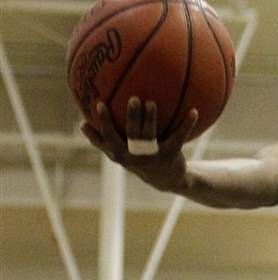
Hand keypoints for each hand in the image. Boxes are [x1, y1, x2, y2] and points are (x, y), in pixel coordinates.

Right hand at [81, 97, 196, 192]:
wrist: (166, 180)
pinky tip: (193, 111)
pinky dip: (187, 123)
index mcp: (119, 153)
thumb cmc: (139, 160)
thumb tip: (81, 121)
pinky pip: (178, 136)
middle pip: (131, 134)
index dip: (103, 123)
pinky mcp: (170, 155)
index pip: (106, 138)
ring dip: (151, 118)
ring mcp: (153, 156)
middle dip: (131, 117)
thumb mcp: (121, 153)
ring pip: (150, 135)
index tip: (99, 105)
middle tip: (133, 99)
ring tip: (151, 103)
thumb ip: (104, 139)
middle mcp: (134, 155)